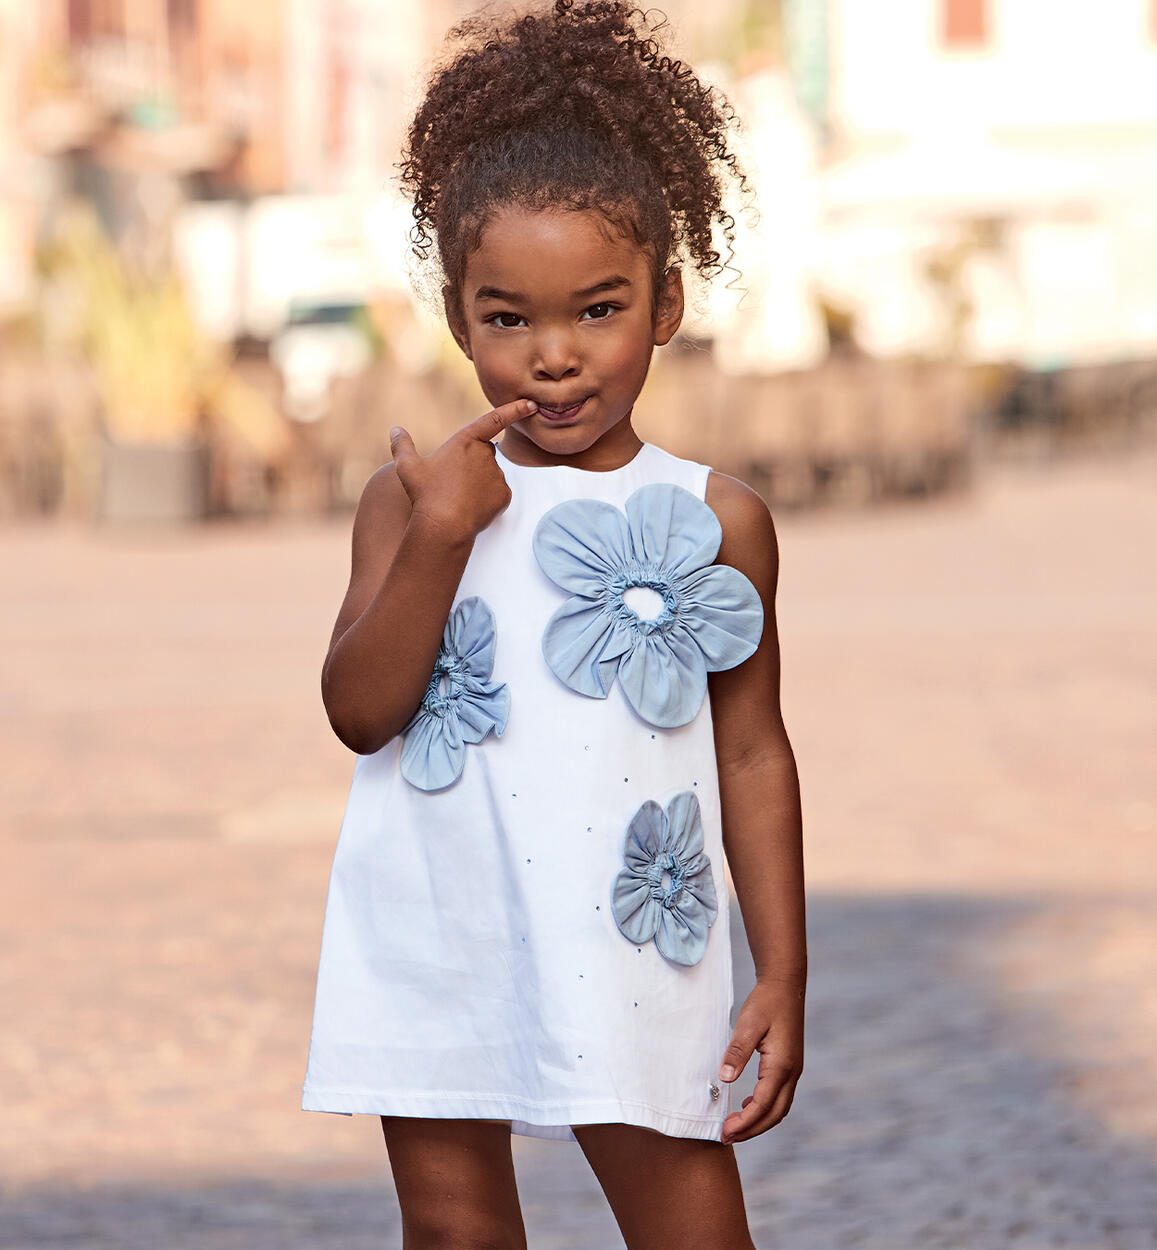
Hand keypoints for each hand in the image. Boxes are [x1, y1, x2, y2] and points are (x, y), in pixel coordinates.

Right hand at [389, 399, 536, 543]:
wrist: (443, 526)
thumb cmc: (425, 494)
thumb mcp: (407, 468)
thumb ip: (402, 446)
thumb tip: (395, 430)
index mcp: (466, 441)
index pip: (494, 420)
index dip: (514, 410)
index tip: (531, 404)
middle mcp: (486, 455)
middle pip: (484, 454)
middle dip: (473, 464)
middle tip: (452, 483)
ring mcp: (497, 475)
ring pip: (490, 475)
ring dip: (479, 483)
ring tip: (457, 498)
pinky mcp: (504, 495)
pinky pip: (497, 494)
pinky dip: (487, 499)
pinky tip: (469, 508)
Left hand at [718, 976, 804, 1143]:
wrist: (785, 986)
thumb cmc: (766, 1003)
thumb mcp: (748, 1024)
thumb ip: (737, 1052)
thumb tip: (724, 1079)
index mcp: (782, 1065)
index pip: (763, 1104)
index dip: (744, 1122)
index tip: (725, 1131)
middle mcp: (792, 1072)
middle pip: (774, 1114)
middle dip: (752, 1129)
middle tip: (727, 1137)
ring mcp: (793, 1070)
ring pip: (779, 1108)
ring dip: (758, 1121)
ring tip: (735, 1127)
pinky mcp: (789, 1065)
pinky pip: (779, 1096)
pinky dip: (764, 1108)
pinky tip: (748, 1105)